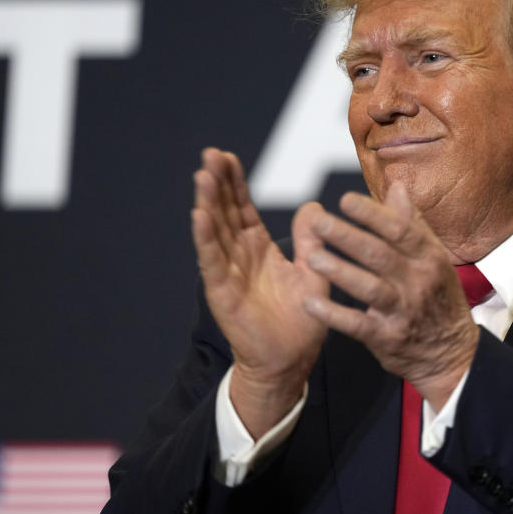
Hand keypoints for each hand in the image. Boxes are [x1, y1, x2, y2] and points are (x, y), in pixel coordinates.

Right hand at [191, 148, 328, 436]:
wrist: (291, 360)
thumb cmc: (302, 319)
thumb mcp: (314, 272)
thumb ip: (312, 240)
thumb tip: (313, 206)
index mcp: (258, 249)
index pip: (242, 208)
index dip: (234, 183)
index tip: (227, 156)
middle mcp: (238, 256)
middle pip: (224, 212)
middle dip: (217, 183)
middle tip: (210, 154)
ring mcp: (227, 273)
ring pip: (214, 231)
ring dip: (207, 203)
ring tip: (202, 174)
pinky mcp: (222, 293)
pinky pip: (212, 261)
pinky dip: (205, 238)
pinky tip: (199, 215)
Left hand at [301, 182, 478, 411]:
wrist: (451, 353)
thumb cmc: (437, 296)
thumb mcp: (434, 258)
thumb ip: (412, 223)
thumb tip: (396, 186)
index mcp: (429, 258)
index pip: (400, 230)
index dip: (372, 214)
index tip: (345, 200)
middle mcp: (417, 282)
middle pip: (380, 255)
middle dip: (347, 236)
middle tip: (317, 221)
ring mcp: (402, 311)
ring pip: (369, 288)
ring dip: (339, 271)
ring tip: (311, 256)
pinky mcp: (387, 338)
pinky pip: (357, 325)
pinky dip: (333, 315)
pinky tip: (309, 302)